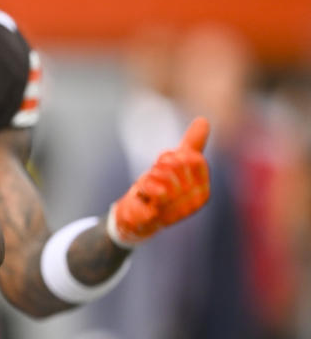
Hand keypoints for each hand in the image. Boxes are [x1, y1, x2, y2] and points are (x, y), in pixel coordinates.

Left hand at [109, 116, 210, 245]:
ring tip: (147, 191)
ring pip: (160, 175)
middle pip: (174, 164)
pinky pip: (149, 189)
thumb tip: (203, 120)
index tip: (163, 169)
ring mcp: (177, 211)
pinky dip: (141, 188)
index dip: (171, 158)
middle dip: (158, 167)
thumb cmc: (159, 189)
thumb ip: (191, 144)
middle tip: (153, 181)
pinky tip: (142, 198)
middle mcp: (194, 201)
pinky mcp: (157, 216)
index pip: (192, 158)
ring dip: (147, 178)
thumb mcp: (175, 164)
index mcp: (203, 189)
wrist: (136, 218)